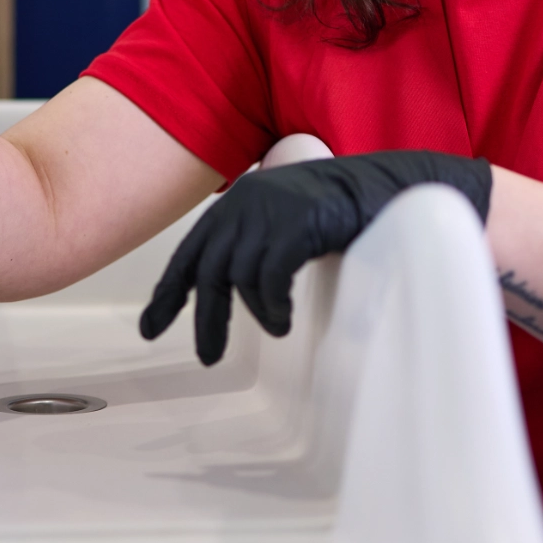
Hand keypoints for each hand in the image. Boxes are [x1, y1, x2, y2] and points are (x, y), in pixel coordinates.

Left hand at [139, 150, 491, 364]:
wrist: (392, 185)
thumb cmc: (343, 207)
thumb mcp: (288, 218)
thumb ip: (257, 240)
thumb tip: (232, 286)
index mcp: (239, 201)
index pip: (192, 251)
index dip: (169, 291)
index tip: (150, 328)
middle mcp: (247, 201)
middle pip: (209, 270)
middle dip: (206, 318)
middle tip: (207, 357)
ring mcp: (273, 209)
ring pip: (239, 277)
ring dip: (255, 313)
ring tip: (276, 326)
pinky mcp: (299, 222)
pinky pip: (269, 276)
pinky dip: (272, 305)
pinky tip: (283, 319)